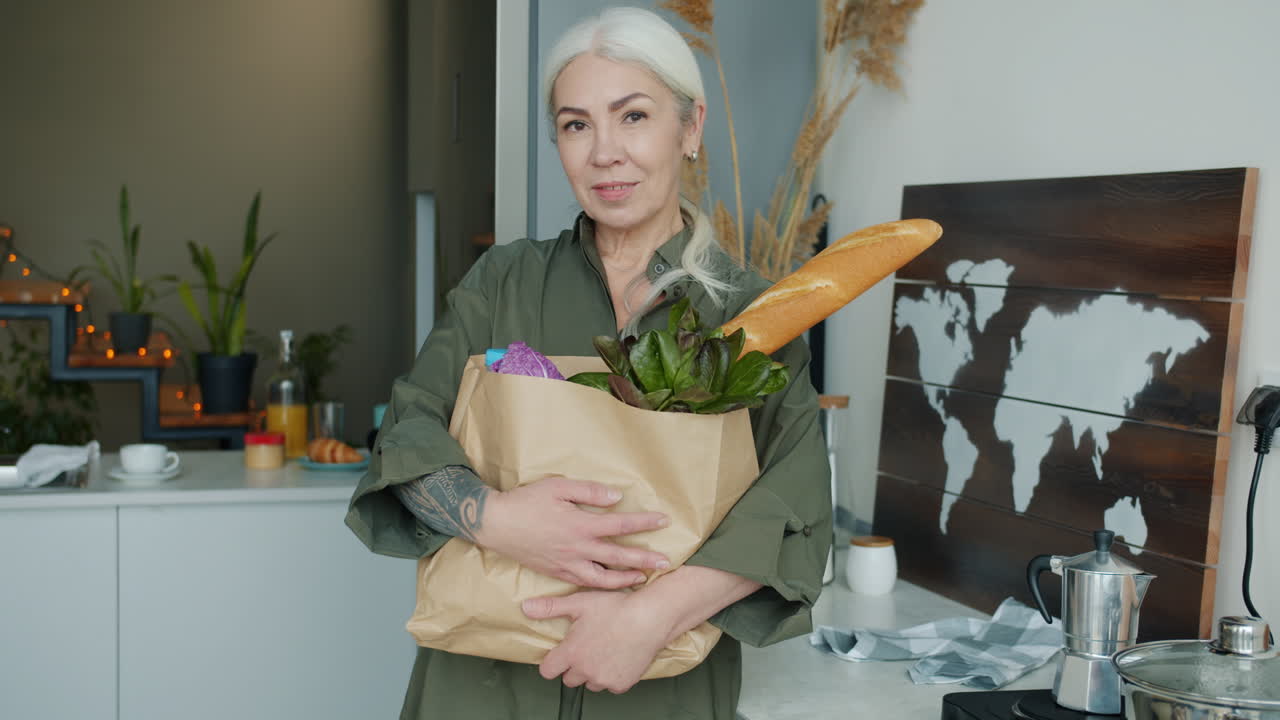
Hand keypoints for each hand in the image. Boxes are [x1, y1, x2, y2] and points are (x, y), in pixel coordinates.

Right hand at [472, 475, 670, 588]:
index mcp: (581, 525)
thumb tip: (616, 497)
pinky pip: (584, 584)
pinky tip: (610, 583)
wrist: (496, 524)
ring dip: (625, 578)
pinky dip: (601, 586)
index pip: (620, 525)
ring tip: (642, 578)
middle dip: (644, 559)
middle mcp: (577, 549)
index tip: (663, 521)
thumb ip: (589, 491)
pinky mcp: (556, 573)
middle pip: (618, 556)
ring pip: (603, 578)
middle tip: (666, 562)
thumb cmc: (526, 501)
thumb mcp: (558, 487)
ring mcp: (567, 565)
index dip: (644, 523)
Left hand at [522, 590, 671, 693]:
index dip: (553, 661)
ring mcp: (603, 680)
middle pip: (569, 679)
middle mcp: (585, 671)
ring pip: (590, 683)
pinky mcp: (621, 684)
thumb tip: (526, 607)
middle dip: (575, 666)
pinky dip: (612, 675)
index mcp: (571, 653)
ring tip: (604, 650)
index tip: (561, 653)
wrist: (651, 618)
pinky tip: (619, 656)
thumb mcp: (580, 602)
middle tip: (588, 647)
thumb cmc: (616, 608)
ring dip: (593, 672)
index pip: (547, 670)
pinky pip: (610, 685)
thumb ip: (551, 608)